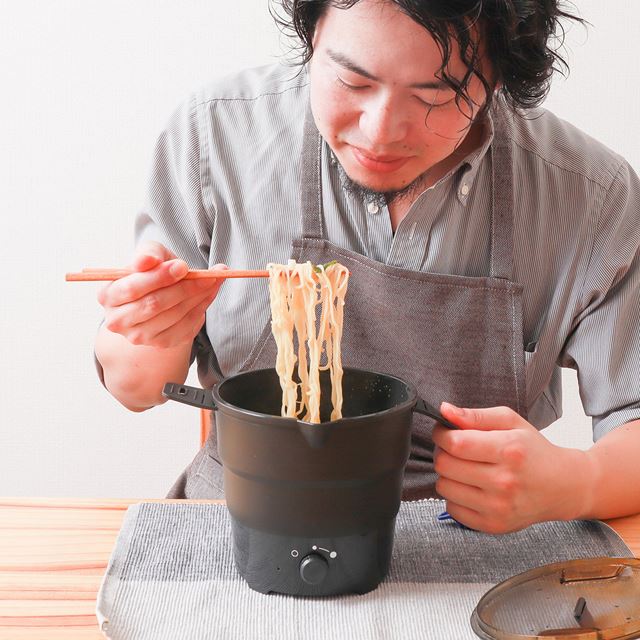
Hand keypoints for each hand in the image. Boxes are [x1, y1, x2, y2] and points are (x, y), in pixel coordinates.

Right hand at [97, 241, 226, 348]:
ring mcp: (140, 336)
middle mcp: (119, 321)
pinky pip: (186, 326)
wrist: (158, 293)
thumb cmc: (151, 271)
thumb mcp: (149, 254)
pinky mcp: (161, 343)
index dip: (159, 277)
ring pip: (174, 316)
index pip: (132, 288)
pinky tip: (210, 293)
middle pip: (154, 305)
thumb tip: (146, 261)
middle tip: (208, 275)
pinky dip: (202, 307)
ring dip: (199, 296)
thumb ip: (148, 254)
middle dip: (184, 288)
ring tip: (214, 279)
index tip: (183, 266)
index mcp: (108, 295)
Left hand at [432, 403, 590, 533]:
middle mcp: (504, 481)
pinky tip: (470, 487)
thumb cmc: (533, 450)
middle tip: (454, 449)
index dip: (441, 434)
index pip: (456, 443)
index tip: (443, 432)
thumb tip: (444, 410)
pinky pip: (452, 508)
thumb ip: (475, 415)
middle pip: (445, 465)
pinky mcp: (493, 525)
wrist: (563, 487)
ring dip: (447, 474)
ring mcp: (499, 507)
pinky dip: (455, 495)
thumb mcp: (510, 422)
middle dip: (442, 452)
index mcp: (509, 450)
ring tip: (464, 468)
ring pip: (444, 487)